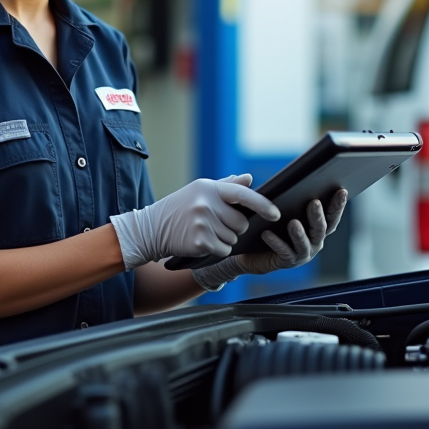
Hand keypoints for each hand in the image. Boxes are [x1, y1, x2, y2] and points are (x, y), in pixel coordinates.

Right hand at [109, 175, 280, 269]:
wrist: (152, 228)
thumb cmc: (180, 208)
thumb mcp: (200, 191)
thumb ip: (226, 186)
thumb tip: (249, 179)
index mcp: (210, 188)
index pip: (243, 195)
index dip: (263, 205)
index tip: (276, 214)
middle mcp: (206, 203)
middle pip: (242, 223)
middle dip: (236, 227)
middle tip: (218, 224)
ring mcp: (202, 222)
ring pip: (233, 238)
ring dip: (225, 239)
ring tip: (206, 232)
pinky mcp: (199, 241)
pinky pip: (223, 249)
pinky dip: (217, 249)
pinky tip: (203, 242)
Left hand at [192, 180, 347, 291]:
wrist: (248, 249)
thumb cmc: (265, 223)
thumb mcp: (271, 205)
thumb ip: (270, 190)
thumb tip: (252, 175)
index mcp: (316, 226)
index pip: (331, 215)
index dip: (338, 204)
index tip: (341, 189)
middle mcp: (314, 241)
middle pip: (321, 229)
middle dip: (317, 216)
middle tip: (313, 202)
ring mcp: (301, 254)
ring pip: (304, 244)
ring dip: (299, 233)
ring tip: (292, 223)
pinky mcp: (286, 262)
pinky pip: (283, 253)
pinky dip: (276, 243)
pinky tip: (267, 234)